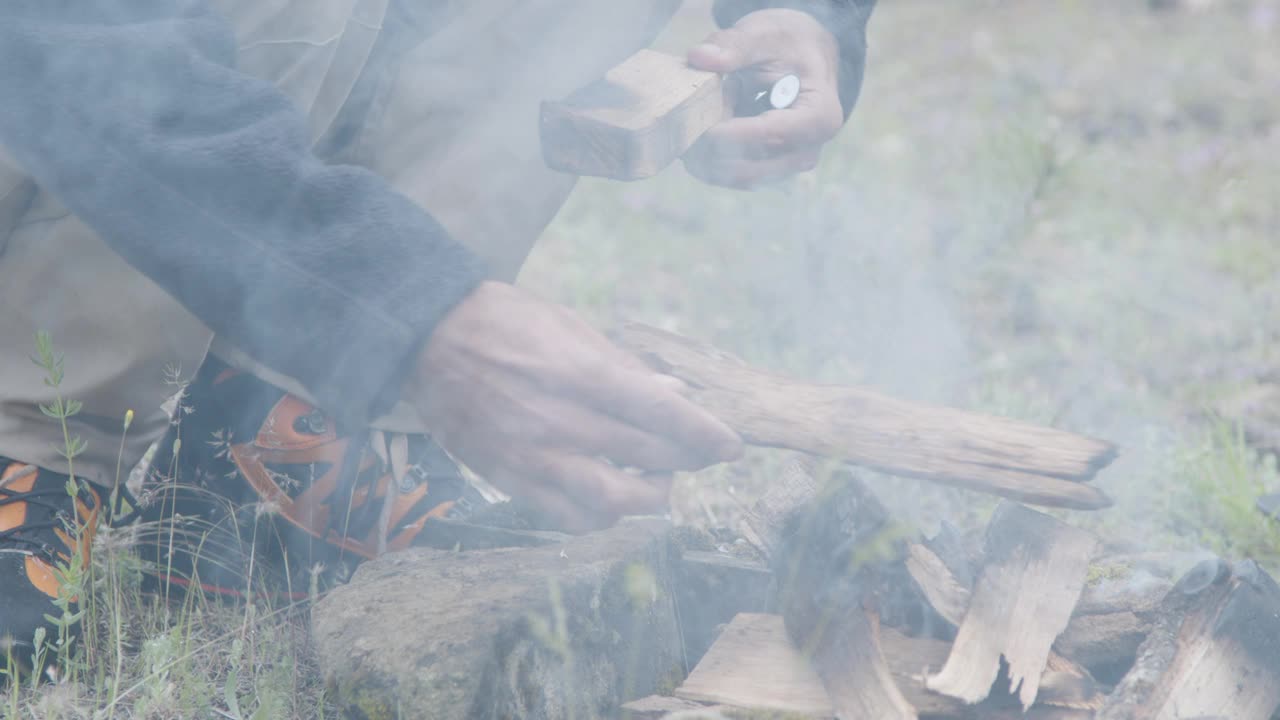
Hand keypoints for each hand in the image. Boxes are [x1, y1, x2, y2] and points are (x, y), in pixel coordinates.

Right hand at [406, 282, 743, 531]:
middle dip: (687, 460)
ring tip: (655, 481)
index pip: (660, 412)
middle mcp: (561, 420)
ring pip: (614, 501)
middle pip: (647, 455)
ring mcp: (534, 456)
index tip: (731, 447)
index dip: (704, 433)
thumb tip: (671, 390)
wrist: (427, 338)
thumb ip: (621, 366)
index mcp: (580, 373)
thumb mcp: (569, 326)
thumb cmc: (504, 321)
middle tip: (698, 455)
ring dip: (648, 497)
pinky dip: (602, 516)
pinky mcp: (510, 479)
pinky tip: (611, 499)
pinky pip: (569, 518)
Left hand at [684, 8, 844, 188]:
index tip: (693, 120)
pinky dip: (712, 157)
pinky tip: (705, 128)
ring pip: (737, 177)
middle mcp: (808, 150)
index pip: (767, 136)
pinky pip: (733, 175)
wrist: (804, 57)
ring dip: (708, 155)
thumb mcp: (765, 34)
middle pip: (750, 167)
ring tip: (695, 119)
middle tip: (681, 121)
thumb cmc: (788, 44)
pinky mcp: (770, 170)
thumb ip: (734, 45)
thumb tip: (700, 57)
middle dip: (710, 149)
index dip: (725, 134)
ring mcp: (790, 165)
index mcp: (818, 117)